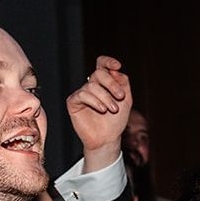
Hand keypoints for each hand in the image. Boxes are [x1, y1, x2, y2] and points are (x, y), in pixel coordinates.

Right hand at [66, 56, 131, 172]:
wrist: (107, 139)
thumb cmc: (116, 121)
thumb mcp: (126, 100)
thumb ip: (123, 83)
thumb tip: (114, 70)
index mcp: (104, 83)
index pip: (102, 65)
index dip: (108, 61)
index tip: (117, 66)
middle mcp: (92, 86)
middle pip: (99, 73)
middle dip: (111, 83)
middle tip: (120, 96)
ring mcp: (82, 93)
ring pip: (92, 85)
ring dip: (105, 97)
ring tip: (113, 109)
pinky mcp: (73, 102)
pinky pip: (82, 95)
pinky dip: (94, 101)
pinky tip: (102, 110)